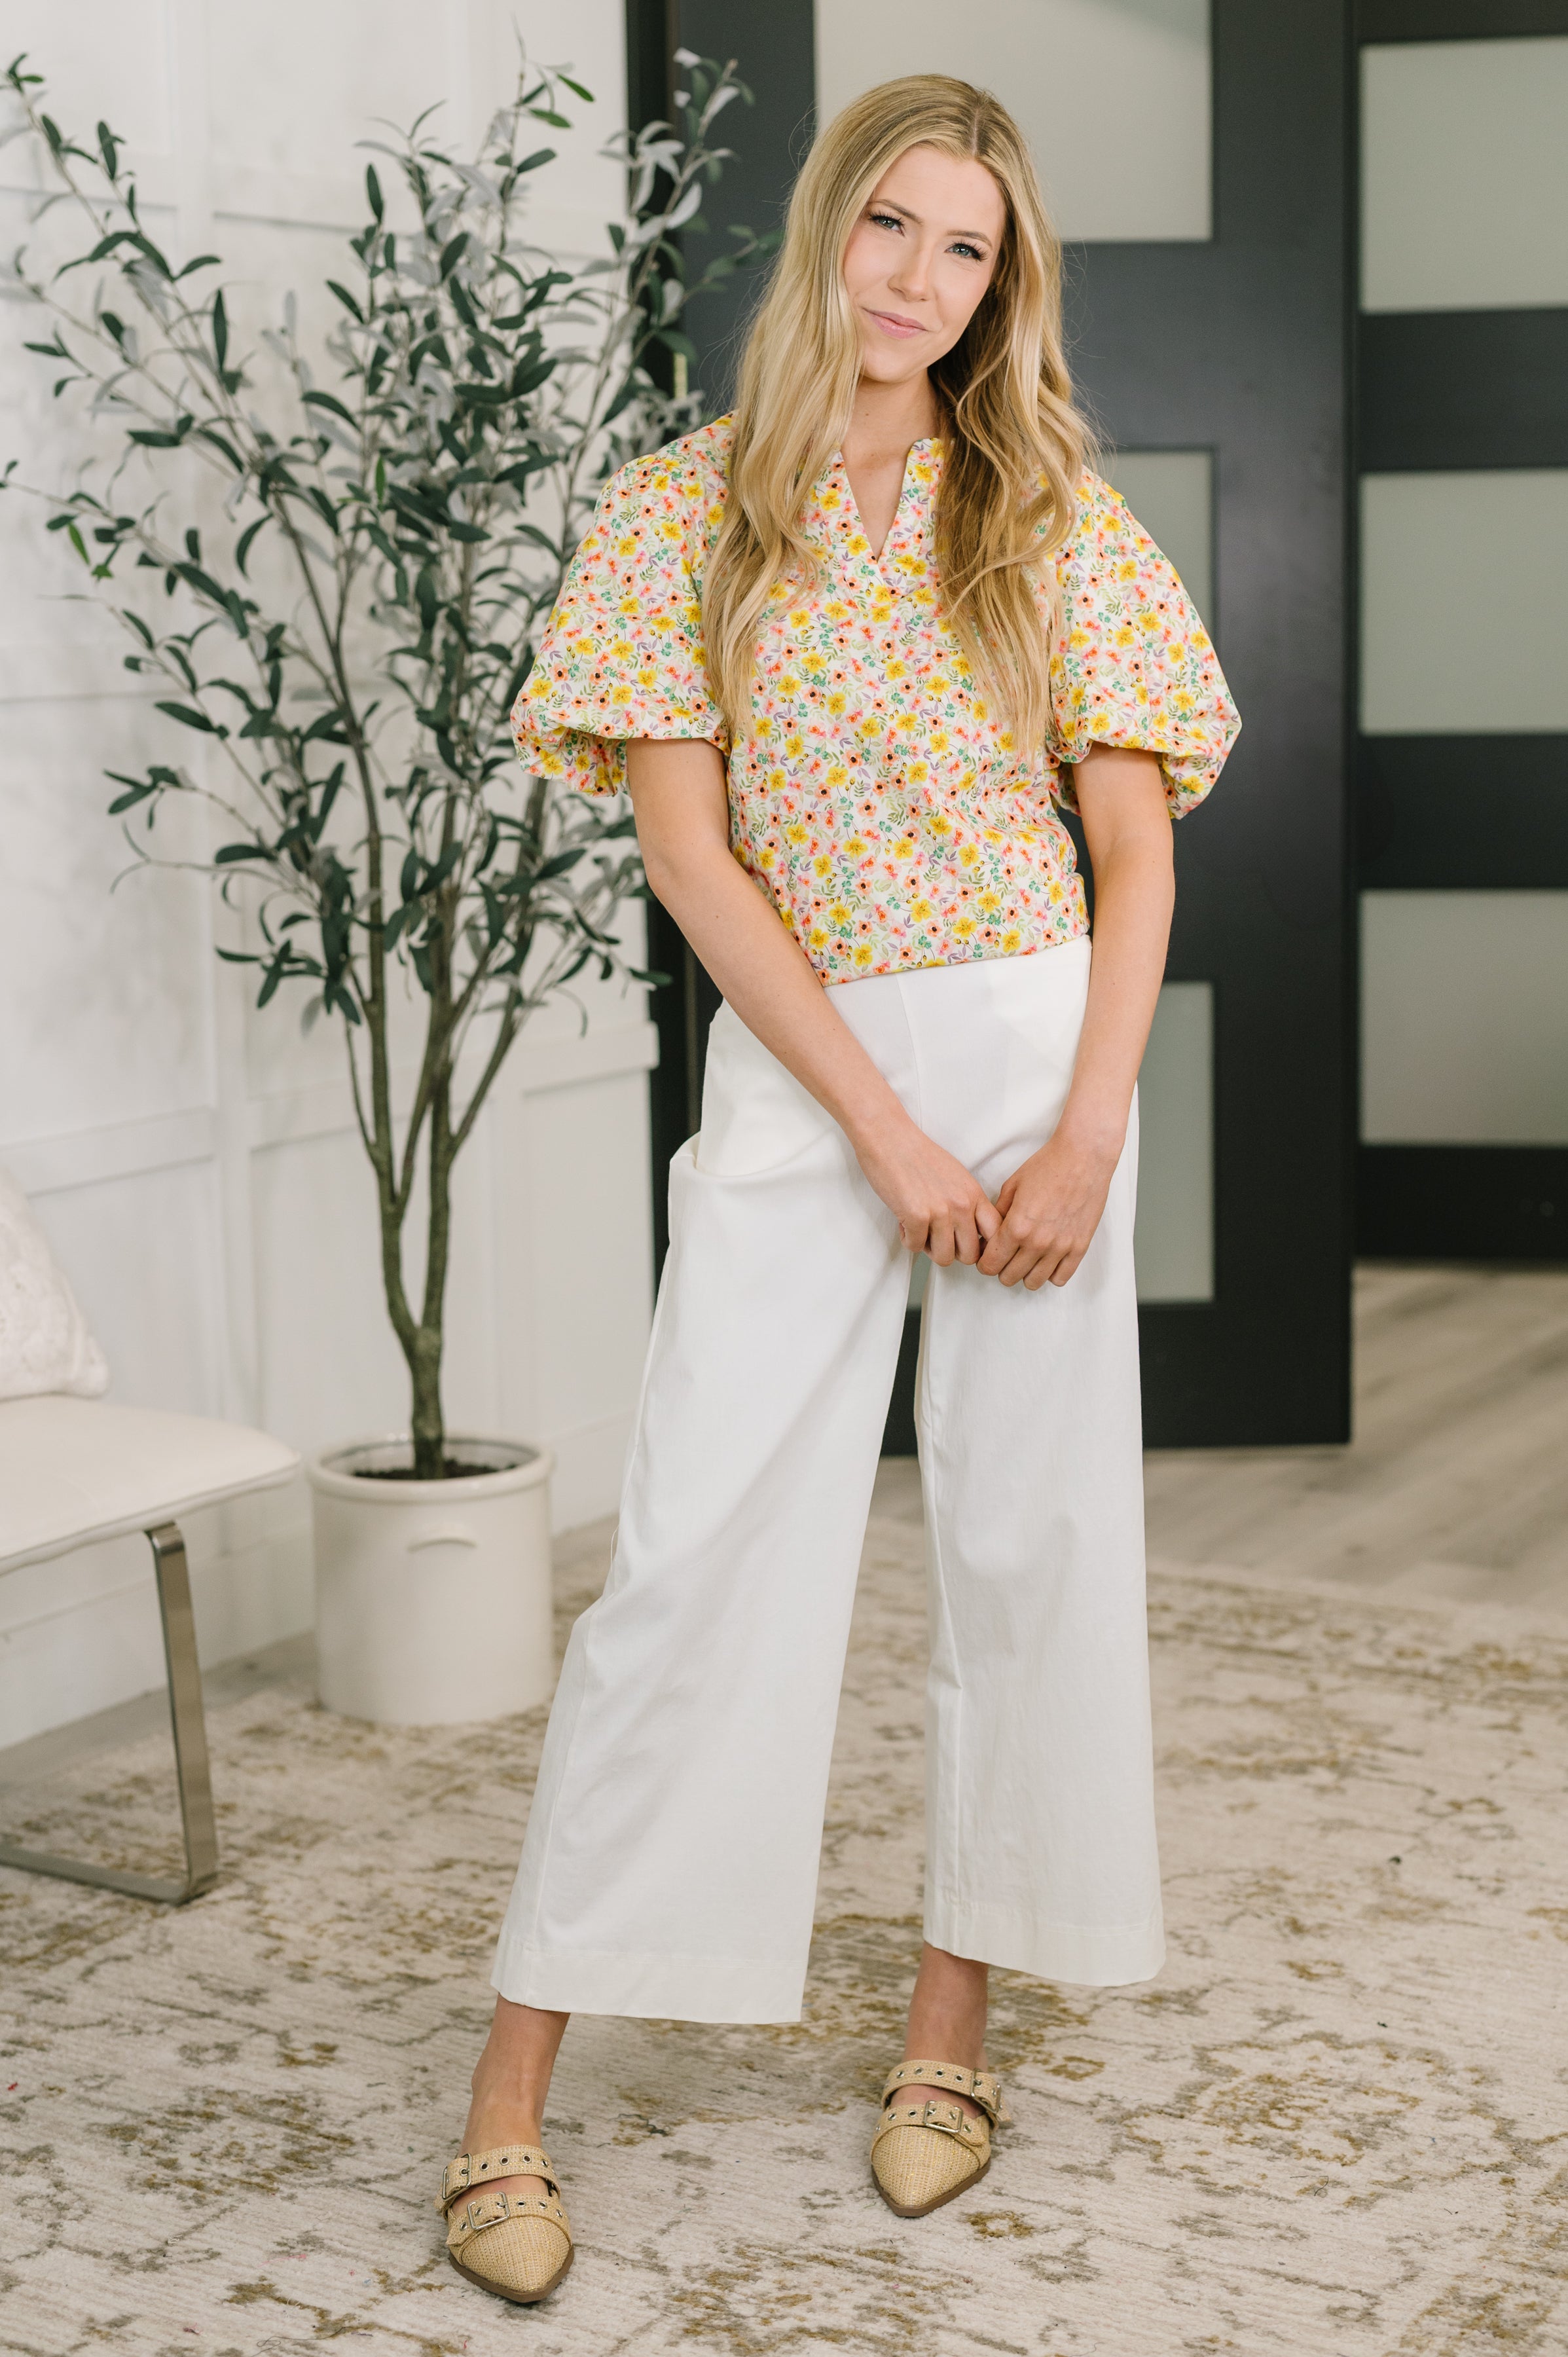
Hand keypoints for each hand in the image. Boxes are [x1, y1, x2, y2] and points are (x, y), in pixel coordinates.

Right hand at [852, 1110, 1001, 1266]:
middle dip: (952, 1252)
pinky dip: (907, 1239)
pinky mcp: (916, 1217)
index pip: (996, 1234)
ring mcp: (940, 1212)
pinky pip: (915, 1248)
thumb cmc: (918, 1156)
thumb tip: (969, 1231)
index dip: (983, 1247)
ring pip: (944, 1257)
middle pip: (970, 1255)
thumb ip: (967, 1202)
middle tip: (937, 1238)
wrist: (891, 1139)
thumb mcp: (957, 1177)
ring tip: (920, 1230)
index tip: (968, 1245)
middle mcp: (962, 1205)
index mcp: (974, 1194)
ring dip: (929, 1248)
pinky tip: (904, 1222)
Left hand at [978, 1124, 1120, 1288]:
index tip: (988, 1256)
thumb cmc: (1048, 1166)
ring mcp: (1060, 1247)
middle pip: (1009, 1277)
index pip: (990, 1264)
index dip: (985, 1262)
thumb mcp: (1012, 1186)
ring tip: (1026, 1259)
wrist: (1083, 1157)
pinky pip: (1061, 1277)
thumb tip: (988, 1234)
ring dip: (1025, 1274)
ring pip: (1034, 1282)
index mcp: (1016, 1227)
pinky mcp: (1080, 1247)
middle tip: (1005, 1256)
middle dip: (1002, 1268)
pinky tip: (1047, 1260)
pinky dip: (1050, 1273)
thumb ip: (998, 1214)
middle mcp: (1037, 1243)